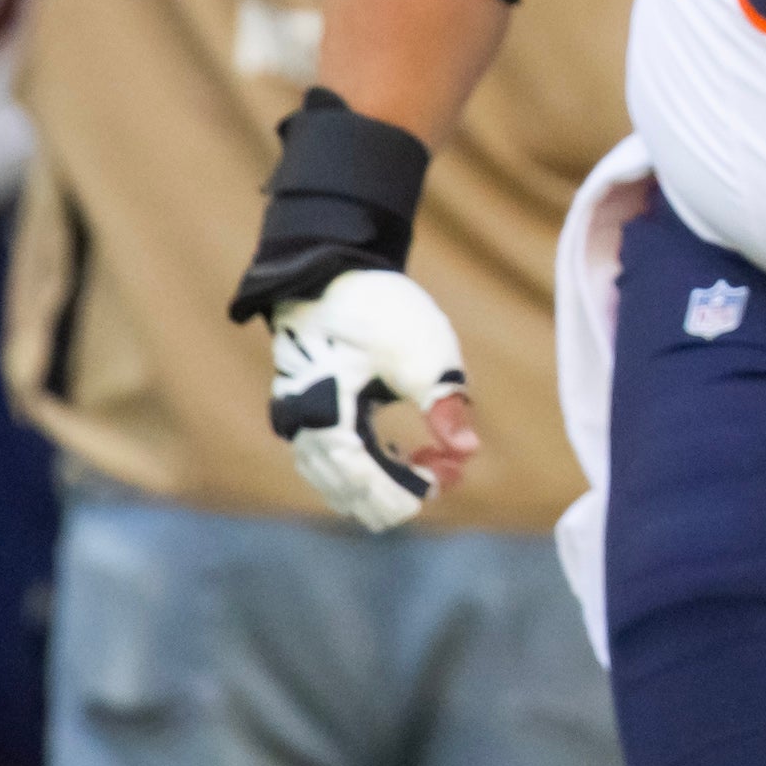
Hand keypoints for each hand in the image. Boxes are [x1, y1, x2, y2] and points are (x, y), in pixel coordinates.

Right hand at [269, 269, 477, 530]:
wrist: (331, 274)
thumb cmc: (376, 310)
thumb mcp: (423, 352)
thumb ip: (444, 404)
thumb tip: (468, 452)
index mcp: (325, 417)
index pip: (362, 481)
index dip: (405, 491)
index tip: (447, 482)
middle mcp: (301, 430)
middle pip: (349, 491)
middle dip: (401, 490)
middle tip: (450, 472)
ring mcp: (298, 425)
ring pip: (337, 483)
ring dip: (384, 483)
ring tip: (434, 462)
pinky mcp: (306, 417)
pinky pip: (332, 464)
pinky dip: (367, 470)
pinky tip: (403, 456)